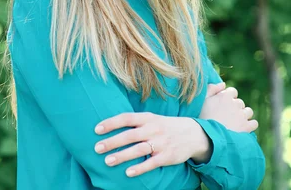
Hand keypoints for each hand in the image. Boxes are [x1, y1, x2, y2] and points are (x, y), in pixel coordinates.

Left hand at [93, 113, 210, 176]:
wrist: (193, 134)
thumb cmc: (165, 126)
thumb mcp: (152, 119)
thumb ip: (135, 122)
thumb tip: (111, 126)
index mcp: (147, 118)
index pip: (126, 118)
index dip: (111, 123)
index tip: (96, 130)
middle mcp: (153, 129)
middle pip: (130, 135)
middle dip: (112, 142)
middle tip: (97, 148)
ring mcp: (161, 143)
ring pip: (139, 149)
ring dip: (122, 156)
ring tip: (107, 161)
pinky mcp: (167, 156)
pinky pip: (152, 163)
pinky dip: (140, 168)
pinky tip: (128, 172)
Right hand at [199, 84, 257, 132]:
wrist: (205, 135)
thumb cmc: (201, 117)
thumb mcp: (202, 100)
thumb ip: (212, 89)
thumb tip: (223, 84)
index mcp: (225, 96)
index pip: (233, 91)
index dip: (228, 98)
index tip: (223, 105)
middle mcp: (235, 104)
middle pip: (240, 102)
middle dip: (235, 108)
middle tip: (226, 116)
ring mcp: (242, 115)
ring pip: (248, 112)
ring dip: (243, 115)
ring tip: (234, 123)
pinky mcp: (246, 127)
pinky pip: (254, 123)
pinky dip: (250, 125)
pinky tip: (242, 129)